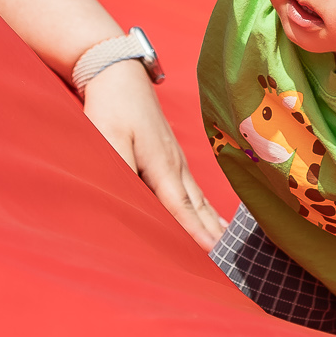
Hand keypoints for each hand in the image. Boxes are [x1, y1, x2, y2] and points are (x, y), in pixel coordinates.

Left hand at [79, 59, 228, 246]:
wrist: (120, 74)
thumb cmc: (111, 105)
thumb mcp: (107, 135)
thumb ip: (118, 166)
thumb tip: (129, 195)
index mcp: (160, 164)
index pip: (180, 207)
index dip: (196, 232)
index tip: (213, 254)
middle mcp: (175, 165)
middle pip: (196, 208)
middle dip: (212, 235)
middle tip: (228, 262)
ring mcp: (177, 160)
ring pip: (199, 200)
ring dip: (214, 224)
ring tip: (228, 247)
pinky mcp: (173, 157)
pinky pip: (194, 190)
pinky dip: (207, 209)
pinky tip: (215, 218)